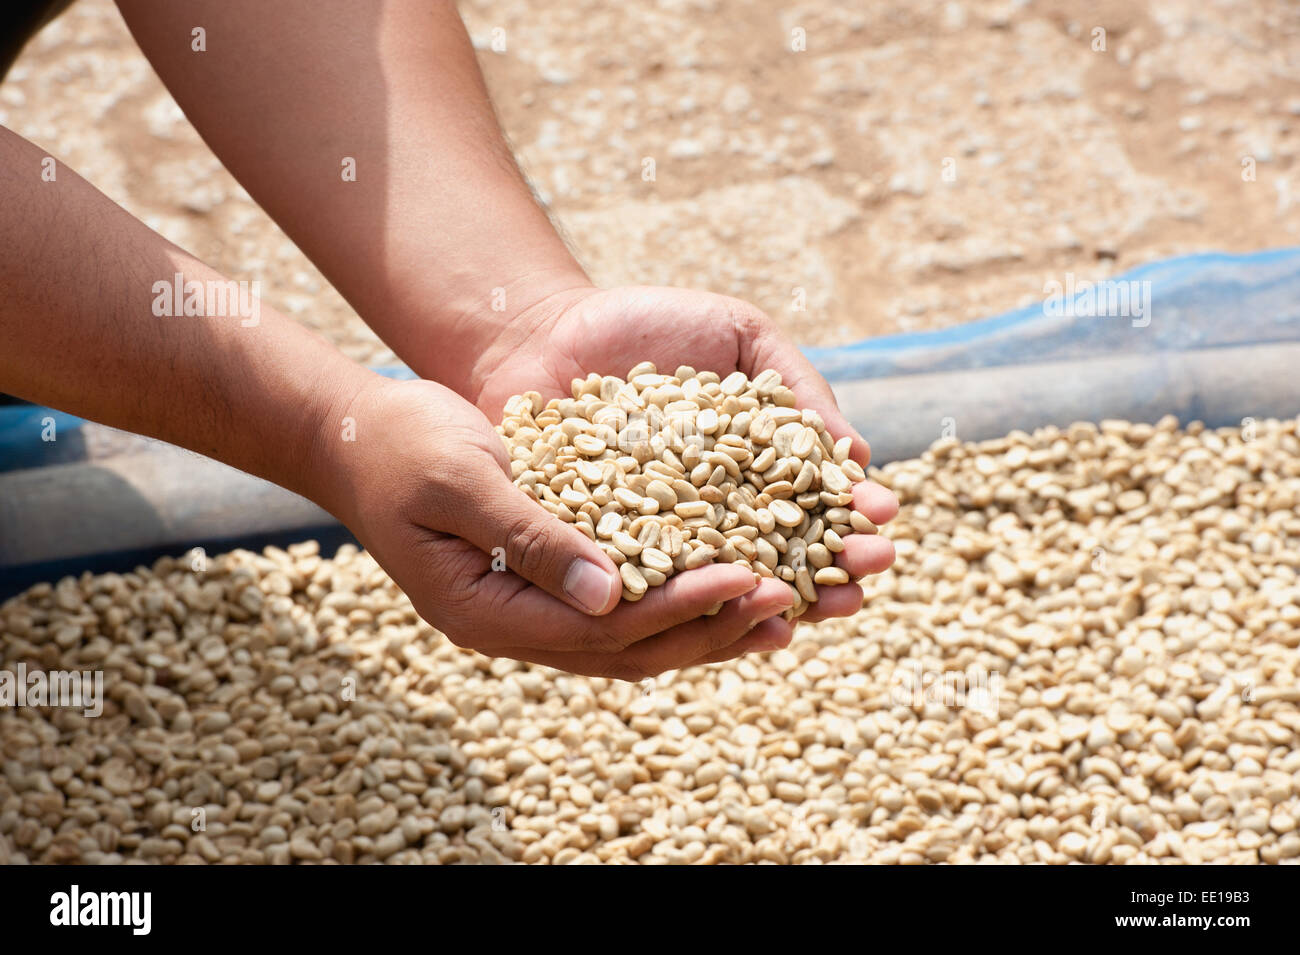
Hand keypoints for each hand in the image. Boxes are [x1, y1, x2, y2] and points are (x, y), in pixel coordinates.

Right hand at [317, 376, 797, 679]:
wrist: (360, 438)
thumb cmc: (402, 446)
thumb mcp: (462, 480)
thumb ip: (532, 535)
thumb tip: (609, 596)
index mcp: (485, 611)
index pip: (599, 630)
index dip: (678, 607)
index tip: (749, 577)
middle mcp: (510, 626)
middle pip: (626, 649)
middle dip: (709, 626)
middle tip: (789, 601)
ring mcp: (525, 612)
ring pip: (629, 639)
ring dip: (703, 626)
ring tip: (780, 610)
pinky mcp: (541, 584)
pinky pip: (619, 608)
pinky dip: (674, 599)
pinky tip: (725, 581)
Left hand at [469, 285, 899, 621]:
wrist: (544, 331)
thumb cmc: (649, 326)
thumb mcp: (739, 334)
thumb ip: (796, 385)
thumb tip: (857, 453)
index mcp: (755, 469)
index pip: (815, 502)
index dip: (851, 514)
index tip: (884, 518)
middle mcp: (717, 515)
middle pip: (785, 554)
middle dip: (833, 568)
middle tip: (868, 573)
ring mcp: (664, 542)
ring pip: (728, 584)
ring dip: (778, 598)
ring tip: (816, 606)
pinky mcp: (609, 557)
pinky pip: (653, 589)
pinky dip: (690, 606)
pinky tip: (730, 617)